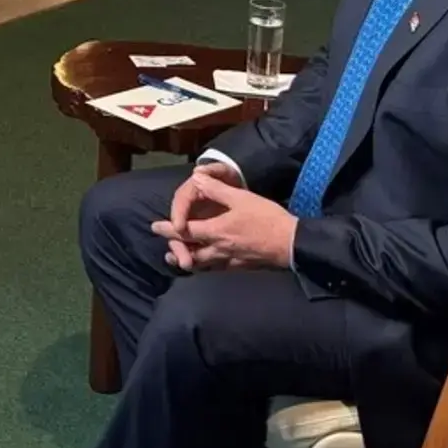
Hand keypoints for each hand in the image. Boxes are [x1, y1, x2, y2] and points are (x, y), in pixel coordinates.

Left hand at [152, 166, 296, 272]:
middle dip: (177, 249)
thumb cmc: (267, 218)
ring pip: (203, 264)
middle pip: (191, 251)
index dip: (168, 228)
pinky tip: (209, 266)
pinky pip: (218, 270)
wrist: (292, 244)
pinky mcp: (241, 267)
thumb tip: (197, 178)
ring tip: (180, 262)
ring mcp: (230, 261)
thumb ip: (217, 189)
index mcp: (216, 231)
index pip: (185, 231)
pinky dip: (208, 268)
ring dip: (190, 261)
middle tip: (166, 249)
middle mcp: (219, 249)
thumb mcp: (241, 198)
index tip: (155, 227)